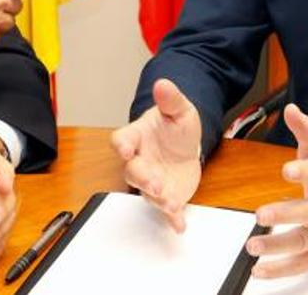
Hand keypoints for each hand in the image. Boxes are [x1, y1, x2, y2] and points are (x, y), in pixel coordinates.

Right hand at [110, 79, 202, 232]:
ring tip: (170, 202)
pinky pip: (166, 209)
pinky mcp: (167, 195)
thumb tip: (163, 83)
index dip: (121, 144)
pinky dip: (172, 218)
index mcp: (137, 137)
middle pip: (132, 171)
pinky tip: (178, 224)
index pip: (122, 139)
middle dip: (142, 178)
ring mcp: (152, 180)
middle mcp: (140, 161)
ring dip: (158, 198)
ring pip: (148, 192)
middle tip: (154, 182)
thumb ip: (171, 99)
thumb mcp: (179, 109)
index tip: (125, 148)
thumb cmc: (174, 127)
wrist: (186, 145)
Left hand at [246, 104, 307, 277]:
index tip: (287, 170)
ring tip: (254, 245)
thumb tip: (291, 109)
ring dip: (278, 246)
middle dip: (286, 214)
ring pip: (306, 241)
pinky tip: (261, 269)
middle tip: (261, 214)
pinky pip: (303, 263)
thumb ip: (305, 130)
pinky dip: (282, 269)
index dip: (305, 172)